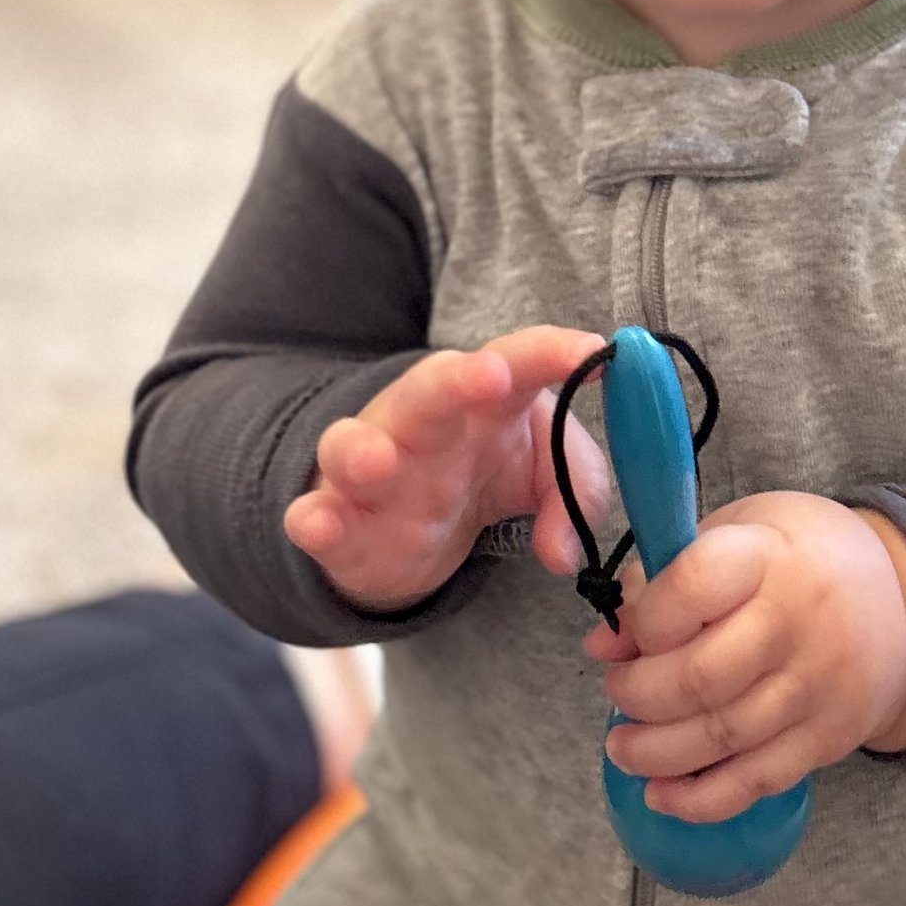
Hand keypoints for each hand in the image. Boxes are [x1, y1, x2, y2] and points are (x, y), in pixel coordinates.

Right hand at [285, 327, 609, 612]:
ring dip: (362, 449)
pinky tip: (316, 522)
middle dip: (456, 380)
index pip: (518, 362)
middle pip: (430, 390)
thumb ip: (574, 499)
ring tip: (379, 461)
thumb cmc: (482, 470)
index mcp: (485, 400)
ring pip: (353, 444)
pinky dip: (311, 518)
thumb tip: (563, 554)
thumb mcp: (543, 475)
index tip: (594, 351)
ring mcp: (372, 468)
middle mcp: (423, 422)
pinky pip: (313, 514)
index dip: (551, 352)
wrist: (407, 520)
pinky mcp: (338, 520)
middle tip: (491, 375)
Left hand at [587, 492, 905, 823]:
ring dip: (654, 752)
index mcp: (770, 557)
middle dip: (636, 695)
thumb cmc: (803, 559)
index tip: (626, 633)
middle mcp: (798, 622)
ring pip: (719, 737)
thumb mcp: (740, 532)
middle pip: (698, 678)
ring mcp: (817, 687)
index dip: (643, 620)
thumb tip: (606, 643)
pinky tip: (663, 793)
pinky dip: (700, 798)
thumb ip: (667, 579)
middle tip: (618, 692)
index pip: (692, 588)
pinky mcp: (829, 738)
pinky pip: (756, 781)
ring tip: (624, 745)